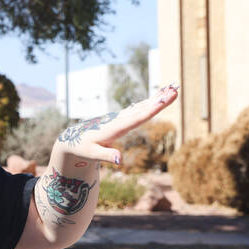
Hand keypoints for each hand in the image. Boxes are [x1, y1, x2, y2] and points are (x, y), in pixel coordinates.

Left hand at [55, 83, 179, 165]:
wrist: (72, 139)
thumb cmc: (82, 148)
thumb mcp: (92, 154)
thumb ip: (106, 155)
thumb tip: (120, 160)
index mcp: (114, 128)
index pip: (136, 118)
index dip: (151, 110)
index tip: (163, 100)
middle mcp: (118, 119)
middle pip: (143, 109)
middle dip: (159, 100)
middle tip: (175, 89)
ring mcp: (120, 117)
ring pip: (142, 106)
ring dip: (157, 98)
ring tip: (172, 88)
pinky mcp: (120, 118)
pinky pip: (138, 108)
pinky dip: (149, 102)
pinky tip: (159, 96)